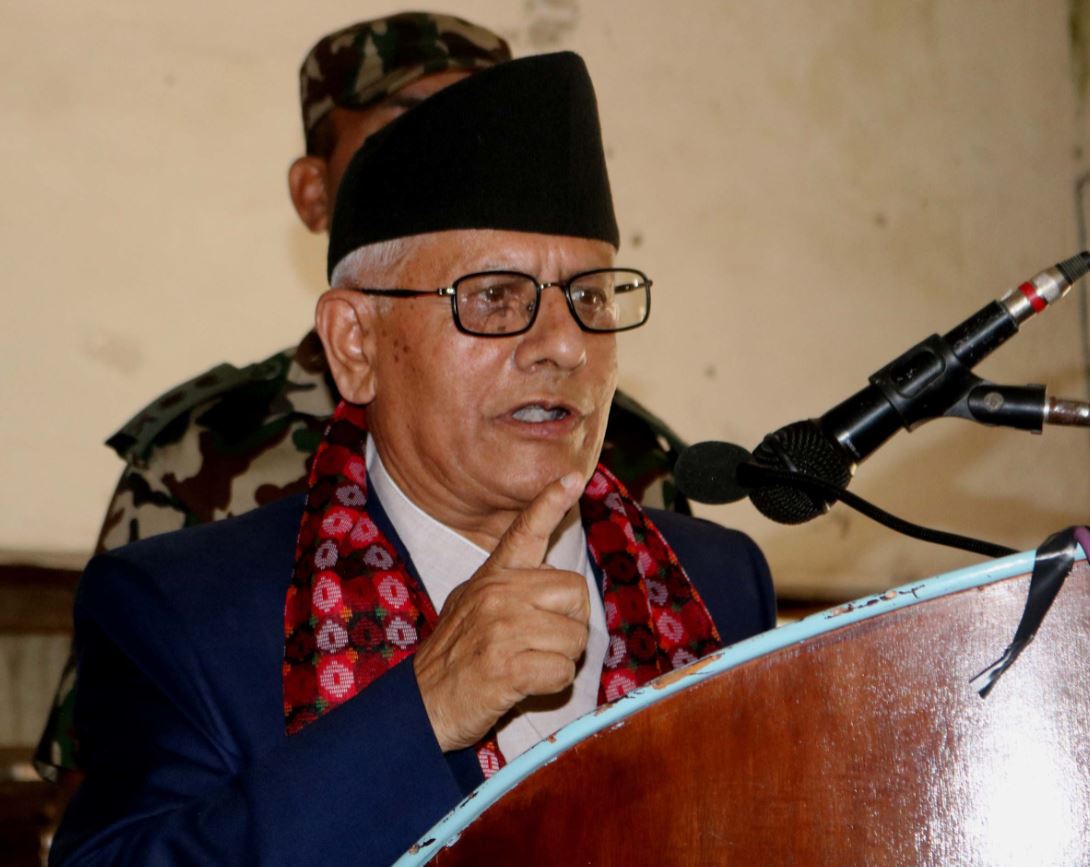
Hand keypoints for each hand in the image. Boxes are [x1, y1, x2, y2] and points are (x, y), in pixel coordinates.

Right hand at [413, 473, 590, 751]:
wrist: (423, 704)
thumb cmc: (456, 656)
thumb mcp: (471, 604)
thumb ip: (509, 587)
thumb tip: (555, 585)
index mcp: (493, 576)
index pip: (526, 531)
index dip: (551, 502)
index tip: (572, 478)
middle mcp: (498, 594)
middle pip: (576, 593)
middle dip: (570, 624)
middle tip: (540, 642)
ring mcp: (502, 628)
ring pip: (574, 638)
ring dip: (560, 660)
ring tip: (526, 664)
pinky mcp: (507, 666)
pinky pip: (562, 671)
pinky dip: (552, 684)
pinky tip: (524, 684)